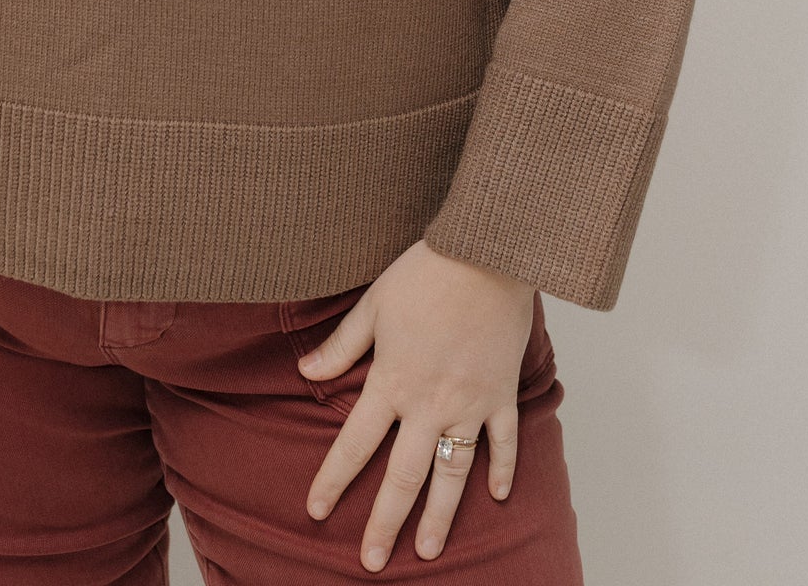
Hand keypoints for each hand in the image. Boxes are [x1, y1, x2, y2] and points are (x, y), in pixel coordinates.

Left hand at [297, 237, 535, 569]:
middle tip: (372, 562)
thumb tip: (305, 374)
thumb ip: (341, 346)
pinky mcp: (501, 394)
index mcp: (391, 382)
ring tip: (427, 550)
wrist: (485, 253)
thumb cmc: (425, 272)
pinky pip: (502, 444)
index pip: (354, 443)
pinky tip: (495, 498)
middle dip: (384, 523)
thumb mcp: (373, 306)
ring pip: (452, 475)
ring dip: (439, 517)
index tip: (317, 512)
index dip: (333, 479)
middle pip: (403, 477)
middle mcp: (429, 404)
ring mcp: (470, 404)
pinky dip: (500, 471)